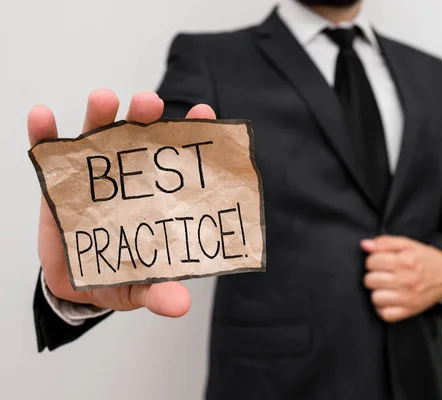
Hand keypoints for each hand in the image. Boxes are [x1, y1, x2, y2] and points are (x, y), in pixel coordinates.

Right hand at [28, 89, 215, 316]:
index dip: (193, 134)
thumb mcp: (139, 285)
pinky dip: (45, 133)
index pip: (179, 158)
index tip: (203, 112)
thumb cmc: (118, 275)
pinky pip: (50, 150)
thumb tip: (179, 305)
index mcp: (157, 194)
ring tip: (104, 99)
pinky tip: (42, 117)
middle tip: (149, 103)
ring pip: (98, 133)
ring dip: (101, 113)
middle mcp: (130, 175)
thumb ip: (158, 291)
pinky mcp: (58, 179)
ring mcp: (94, 173)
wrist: (75, 282)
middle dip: (145, 115)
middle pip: (140, 136)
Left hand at [361, 235, 441, 322]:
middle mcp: (407, 280)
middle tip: (382, 274)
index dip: (372, 260)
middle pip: (370, 280)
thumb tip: (364, 245)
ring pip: (375, 298)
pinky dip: (383, 308)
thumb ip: (384, 242)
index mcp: (406, 261)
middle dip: (373, 275)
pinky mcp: (410, 311)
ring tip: (385, 287)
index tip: (379, 261)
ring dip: (377, 292)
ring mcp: (409, 298)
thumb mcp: (407, 244)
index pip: (372, 262)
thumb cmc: (425, 259)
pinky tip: (389, 299)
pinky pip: (385, 314)